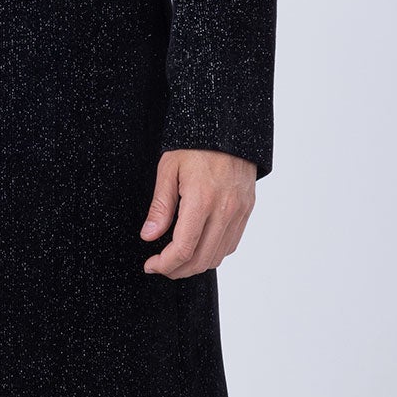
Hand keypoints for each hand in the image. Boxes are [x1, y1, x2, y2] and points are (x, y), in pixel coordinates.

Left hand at [139, 150, 256, 277]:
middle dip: (178, 270)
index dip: (165, 264)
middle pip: (202, 259)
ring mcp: (239, 211)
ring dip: (196, 265)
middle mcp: (225, 210)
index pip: (184, 248)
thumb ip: (160, 206)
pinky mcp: (247, 210)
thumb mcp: (168, 168)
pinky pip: (231, 243)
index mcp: (202, 199)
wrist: (229, 126)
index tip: (151, 265)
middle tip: (160, 267)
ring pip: (218, 256)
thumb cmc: (195, 144)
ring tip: (177, 260)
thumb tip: (149, 236)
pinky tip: (198, 246)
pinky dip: (213, 253)